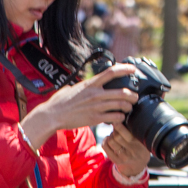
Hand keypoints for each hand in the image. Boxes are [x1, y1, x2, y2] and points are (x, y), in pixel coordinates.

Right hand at [21, 63, 139, 147]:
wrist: (52, 116)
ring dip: (129, 107)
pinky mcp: (95, 118)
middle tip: (135, 97)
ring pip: (121, 105)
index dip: (124, 69)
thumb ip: (83, 85)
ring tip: (129, 108)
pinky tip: (120, 118)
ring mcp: (96, 106)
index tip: (133, 69)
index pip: (111, 72)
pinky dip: (121, 118)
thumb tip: (86, 84)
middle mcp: (95, 94)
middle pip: (122, 92)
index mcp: (90, 83)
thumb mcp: (72, 87)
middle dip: (133, 95)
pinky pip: (115, 117)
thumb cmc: (60, 102)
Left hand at [102, 123, 151, 181]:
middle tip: (117, 126)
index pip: (125, 134)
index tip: (117, 119)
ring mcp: (123, 157)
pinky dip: (105, 140)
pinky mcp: (116, 160)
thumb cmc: (140, 145)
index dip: (119, 125)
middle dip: (115, 130)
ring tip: (114, 134)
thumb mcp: (142, 138)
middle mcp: (131, 152)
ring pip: (110, 141)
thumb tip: (121, 117)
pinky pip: (105, 147)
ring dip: (110, 135)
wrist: (139, 163)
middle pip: (116, 137)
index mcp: (139, 144)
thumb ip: (135, 130)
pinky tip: (109, 139)